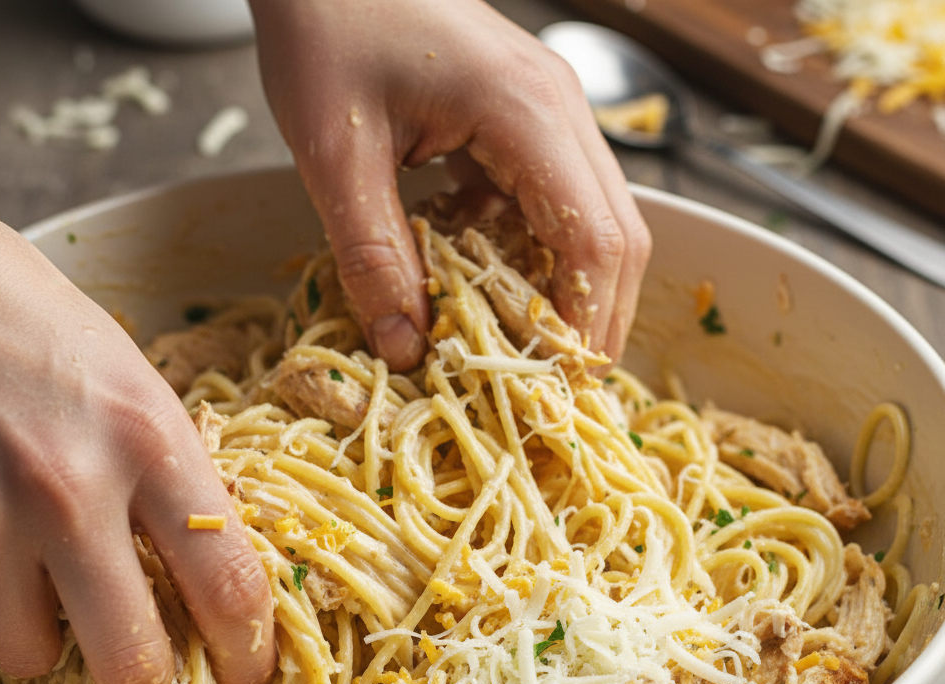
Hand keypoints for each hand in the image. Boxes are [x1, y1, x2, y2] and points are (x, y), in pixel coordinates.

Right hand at [0, 174, 274, 683]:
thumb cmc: (29, 319)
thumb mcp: (132, 386)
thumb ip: (170, 480)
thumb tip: (199, 575)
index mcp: (151, 441)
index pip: (229, 586)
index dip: (247, 655)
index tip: (245, 678)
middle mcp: (71, 491)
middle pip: (132, 660)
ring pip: (31, 653)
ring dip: (47, 636)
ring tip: (43, 579)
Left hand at [251, 0, 650, 368]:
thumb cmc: (327, 28)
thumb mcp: (336, 157)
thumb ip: (373, 257)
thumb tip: (408, 349)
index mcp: (527, 113)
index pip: (594, 238)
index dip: (584, 323)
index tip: (557, 386)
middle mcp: (560, 112)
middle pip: (618, 235)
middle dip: (595, 319)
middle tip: (557, 386)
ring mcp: (550, 113)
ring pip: (598, 220)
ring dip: (572, 292)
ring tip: (530, 352)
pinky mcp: (526, 121)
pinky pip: (556, 203)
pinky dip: (537, 257)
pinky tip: (494, 288)